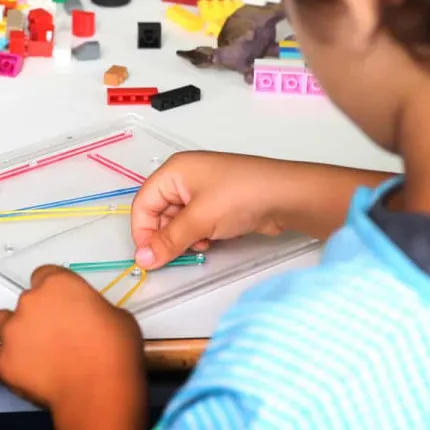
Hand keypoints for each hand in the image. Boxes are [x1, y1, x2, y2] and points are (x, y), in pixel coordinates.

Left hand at [0, 265, 143, 411]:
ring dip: (14, 333)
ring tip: (34, 352)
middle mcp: (30, 302)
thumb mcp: (117, 317)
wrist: (99, 392)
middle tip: (56, 336)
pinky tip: (28, 375)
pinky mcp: (3, 361)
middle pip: (25, 301)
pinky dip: (9, 366)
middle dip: (37, 315)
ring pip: (0, 323)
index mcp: (58, 284)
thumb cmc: (114, 354)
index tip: (61, 306)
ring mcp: (12, 331)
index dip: (53, 292)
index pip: (44, 275)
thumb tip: (89, 319)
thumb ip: (93, 310)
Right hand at [130, 151, 287, 268]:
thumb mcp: (199, 220)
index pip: (143, 203)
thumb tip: (142, 259)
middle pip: (159, 212)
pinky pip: (196, 223)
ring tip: (201, 244)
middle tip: (177, 253)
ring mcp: (204, 190)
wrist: (287, 197)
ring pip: (178, 221)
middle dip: (166, 235)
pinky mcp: (219, 203)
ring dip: (184, 237)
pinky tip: (212, 241)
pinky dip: (199, 235)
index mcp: (174, 171)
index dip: (142, 231)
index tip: (149, 257)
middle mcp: (186, 177)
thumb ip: (168, 241)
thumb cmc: (241, 196)